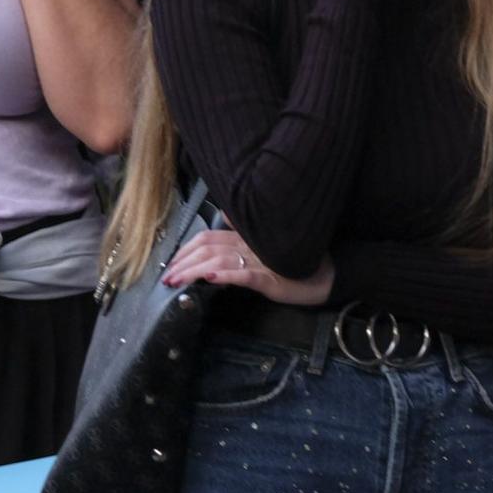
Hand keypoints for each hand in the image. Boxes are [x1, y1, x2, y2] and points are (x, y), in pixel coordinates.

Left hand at [162, 228, 332, 305]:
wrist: (327, 275)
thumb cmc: (296, 262)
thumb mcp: (267, 245)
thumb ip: (245, 230)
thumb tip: (225, 212)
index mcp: (247, 238)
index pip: (209, 237)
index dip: (186, 249)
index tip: (171, 264)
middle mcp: (250, 245)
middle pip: (208, 247)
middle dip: (182, 262)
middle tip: (165, 277)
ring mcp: (260, 261)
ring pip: (219, 260)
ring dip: (193, 270)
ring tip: (176, 281)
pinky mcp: (270, 278)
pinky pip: (244, 275)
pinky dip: (224, 275)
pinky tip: (209, 278)